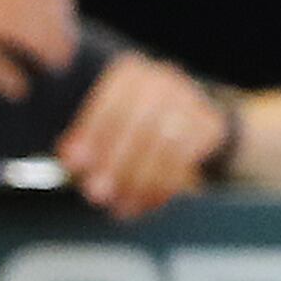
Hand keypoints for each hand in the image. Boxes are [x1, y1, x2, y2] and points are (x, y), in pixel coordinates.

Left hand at [55, 52, 235, 219]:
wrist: (192, 128)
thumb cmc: (135, 132)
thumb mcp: (107, 131)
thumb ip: (88, 144)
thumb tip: (69, 163)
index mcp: (129, 74)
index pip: (110, 99)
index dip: (90, 133)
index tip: (73, 164)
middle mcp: (162, 80)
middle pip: (137, 121)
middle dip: (114, 161)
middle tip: (95, 193)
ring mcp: (190, 100)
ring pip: (164, 142)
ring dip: (139, 179)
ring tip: (120, 206)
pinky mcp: (210, 125)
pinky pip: (187, 158)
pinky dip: (164, 185)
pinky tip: (147, 203)